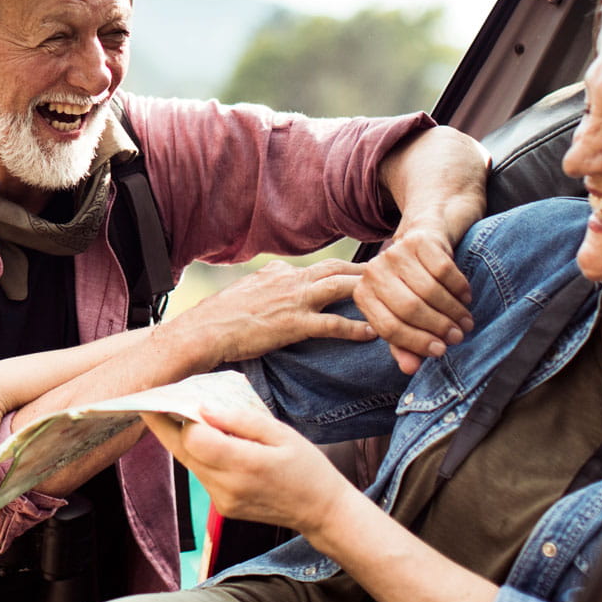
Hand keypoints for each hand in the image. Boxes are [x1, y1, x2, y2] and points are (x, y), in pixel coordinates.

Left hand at [142, 402, 353, 535]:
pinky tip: (213, 442)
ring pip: (189, 463)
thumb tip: (203, 408)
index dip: (182, 416)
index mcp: (245, 465)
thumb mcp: (281, 434)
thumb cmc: (306, 467)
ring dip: (186, 439)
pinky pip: (201, 475)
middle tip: (156, 401)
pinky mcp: (222, 507)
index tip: (178, 396)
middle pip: (181, 451)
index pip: (194, 438)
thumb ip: (240, 420)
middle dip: (166, 425)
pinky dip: (201, 455)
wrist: (321, 510)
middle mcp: (228, 487)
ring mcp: (222, 500)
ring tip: (191, 416)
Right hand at [173, 258, 376, 364]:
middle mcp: (291, 280)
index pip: (322, 266)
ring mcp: (294, 301)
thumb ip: (268, 282)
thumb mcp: (247, 290)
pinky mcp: (294, 324)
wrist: (203, 330)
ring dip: (370, 292)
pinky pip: (334, 324)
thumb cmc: (219, 316)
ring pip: (342, 288)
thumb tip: (276, 275)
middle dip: (370, 271)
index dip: (348, 270)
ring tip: (396, 298)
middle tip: (397, 273)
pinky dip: (357, 328)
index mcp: (280, 272)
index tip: (370, 272)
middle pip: (339, 269)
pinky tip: (375, 334)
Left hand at [356, 225, 473, 374]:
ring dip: (453, 311)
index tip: (440, 351)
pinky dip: (459, 288)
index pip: (388, 327)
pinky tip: (465, 297)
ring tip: (465, 322)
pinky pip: (445, 271)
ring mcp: (394, 254)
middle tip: (458, 337)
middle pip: (409, 309)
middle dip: (438, 327)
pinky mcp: (417, 241)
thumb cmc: (409, 286)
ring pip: (429, 291)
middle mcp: (373, 272)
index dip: (417, 343)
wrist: (420, 239)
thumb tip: (410, 369)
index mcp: (363, 295)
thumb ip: (403, 344)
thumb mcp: (401, 316)